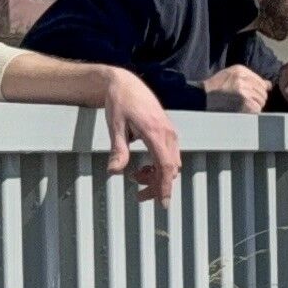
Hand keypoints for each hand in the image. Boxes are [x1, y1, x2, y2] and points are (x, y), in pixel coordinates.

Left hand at [95, 68, 181, 204]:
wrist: (125, 83)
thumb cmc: (119, 102)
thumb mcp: (115, 127)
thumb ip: (118, 150)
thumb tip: (114, 172)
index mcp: (155, 133)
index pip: (166, 166)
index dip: (165, 187)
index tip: (163, 204)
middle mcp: (168, 133)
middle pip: (171, 169)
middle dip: (157, 186)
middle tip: (139, 194)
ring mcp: (170, 132)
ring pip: (172, 164)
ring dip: (158, 176)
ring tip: (137, 176)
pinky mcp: (168, 132)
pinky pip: (170, 155)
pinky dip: (160, 166)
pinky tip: (145, 166)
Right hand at [200, 64, 272, 113]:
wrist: (202, 98)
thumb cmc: (216, 88)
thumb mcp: (230, 76)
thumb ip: (250, 79)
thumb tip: (269, 85)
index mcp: (240, 70)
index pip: (261, 81)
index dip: (258, 91)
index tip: (249, 95)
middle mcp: (244, 78)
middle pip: (263, 91)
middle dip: (257, 99)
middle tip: (245, 102)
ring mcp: (244, 89)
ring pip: (261, 100)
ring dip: (255, 106)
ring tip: (242, 106)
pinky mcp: (244, 101)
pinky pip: (257, 109)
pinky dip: (252, 112)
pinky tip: (243, 111)